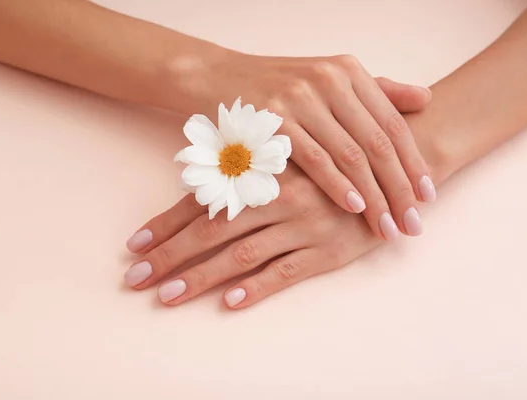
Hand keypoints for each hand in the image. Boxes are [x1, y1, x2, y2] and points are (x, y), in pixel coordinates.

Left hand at [124, 164, 380, 307]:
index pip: (204, 201)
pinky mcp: (328, 251)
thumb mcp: (291, 155)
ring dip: (200, 277)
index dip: (166, 225)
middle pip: (212, 231)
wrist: (392, 168)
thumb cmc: (333, 161)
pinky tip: (230, 301)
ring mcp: (302, 225)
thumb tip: (201, 189)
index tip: (134, 246)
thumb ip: (250, 168)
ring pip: (241, 254)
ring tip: (167, 296)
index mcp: (264, 173)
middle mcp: (277, 198)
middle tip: (136, 277)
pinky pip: (286, 272)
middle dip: (170, 256)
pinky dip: (257, 287)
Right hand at [192, 53, 434, 238]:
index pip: (392, 123)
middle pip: (378, 143)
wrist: (213, 76)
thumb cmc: (274, 87)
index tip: (429, 197)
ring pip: (351, 155)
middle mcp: (329, 80)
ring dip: (374, 196)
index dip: (415, 162)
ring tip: (389, 227)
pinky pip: (315, 160)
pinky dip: (338, 186)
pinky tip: (355, 208)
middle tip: (414, 223)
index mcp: (347, 70)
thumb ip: (375, 91)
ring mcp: (301, 98)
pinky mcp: (274, 118)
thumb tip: (425, 99)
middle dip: (400, 188)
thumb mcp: (326, 80)